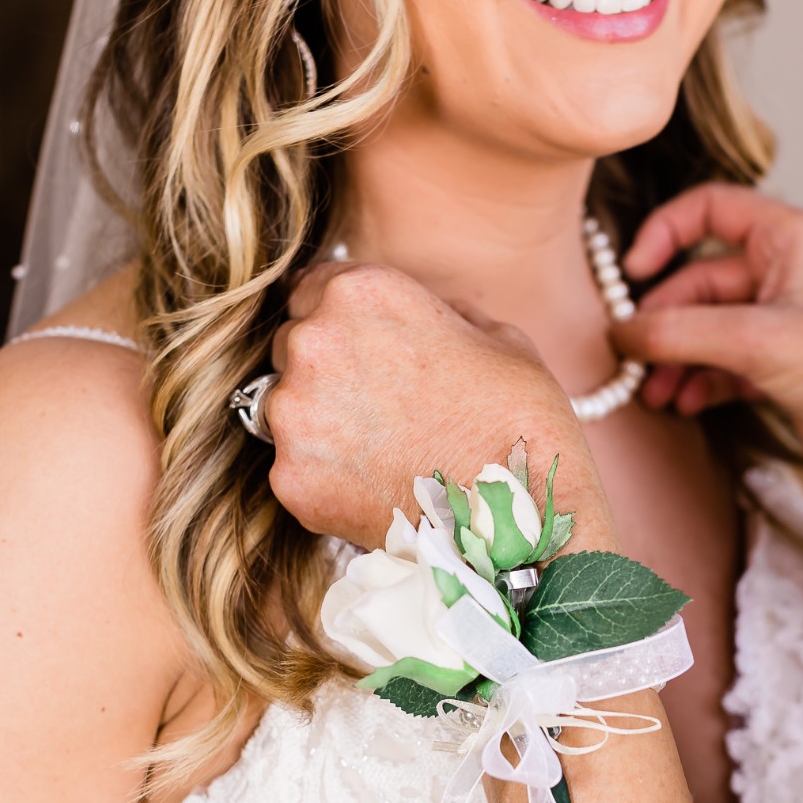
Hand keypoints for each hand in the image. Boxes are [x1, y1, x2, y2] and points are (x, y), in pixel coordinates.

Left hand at [265, 263, 613, 549]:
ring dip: (317, 423)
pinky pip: (294, 468)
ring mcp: (294, 414)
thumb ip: (439, 314)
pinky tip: (374, 487)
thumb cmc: (517, 417)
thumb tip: (428, 317)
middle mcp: (314, 343)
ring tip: (378, 451)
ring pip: (284, 408)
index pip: (311, 289)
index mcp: (360, 293)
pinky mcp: (291, 478)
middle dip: (324, 369)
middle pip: (291, 346)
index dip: (340, 320)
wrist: (516, 513)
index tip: (358, 345)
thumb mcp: (495, 335)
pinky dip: (325, 477)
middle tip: (376, 404)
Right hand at [613, 182, 802, 474]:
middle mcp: (788, 270)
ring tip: (655, 393)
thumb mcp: (752, 340)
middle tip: (633, 355)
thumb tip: (621, 334)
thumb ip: (677, 332)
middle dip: (664, 321)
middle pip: (700, 280)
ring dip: (676, 357)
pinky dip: (701, 378)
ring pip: (710, 326)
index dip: (664, 233)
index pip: (710, 208)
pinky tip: (686, 402)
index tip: (631, 271)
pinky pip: (726, 359)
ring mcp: (786, 317)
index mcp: (790, 237)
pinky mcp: (785, 361)